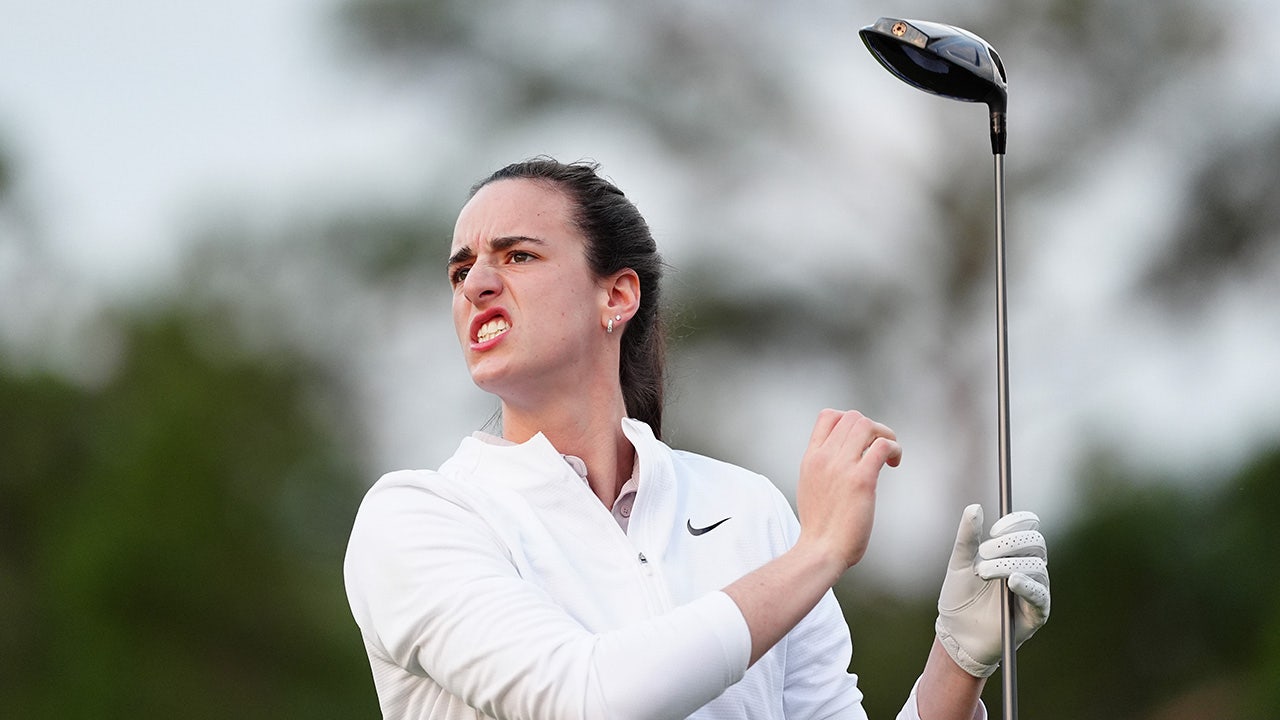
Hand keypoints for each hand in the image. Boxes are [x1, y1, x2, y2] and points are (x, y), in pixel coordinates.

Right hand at [795, 409, 901, 570]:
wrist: (820, 550)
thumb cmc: (820, 527)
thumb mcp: (810, 487)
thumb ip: (822, 468)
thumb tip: (840, 459)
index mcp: (811, 458)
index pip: (828, 416)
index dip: (849, 421)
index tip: (860, 441)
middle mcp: (824, 457)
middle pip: (852, 417)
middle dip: (872, 429)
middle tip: (880, 450)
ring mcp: (842, 467)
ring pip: (867, 425)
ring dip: (885, 435)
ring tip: (888, 456)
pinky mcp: (861, 480)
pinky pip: (882, 446)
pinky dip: (894, 449)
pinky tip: (894, 464)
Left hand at [935, 504, 1050, 676]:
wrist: (956, 634)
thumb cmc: (959, 597)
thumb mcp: (959, 563)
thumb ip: (967, 537)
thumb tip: (974, 507)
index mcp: (1011, 552)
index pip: (1027, 528)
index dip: (1016, 523)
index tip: (994, 529)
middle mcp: (1027, 567)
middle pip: (1035, 542)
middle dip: (1010, 543)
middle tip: (985, 552)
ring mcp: (1033, 589)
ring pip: (1036, 566)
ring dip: (1008, 564)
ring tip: (983, 572)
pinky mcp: (1036, 612)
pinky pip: (1039, 594)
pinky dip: (1027, 585)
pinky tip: (1012, 581)